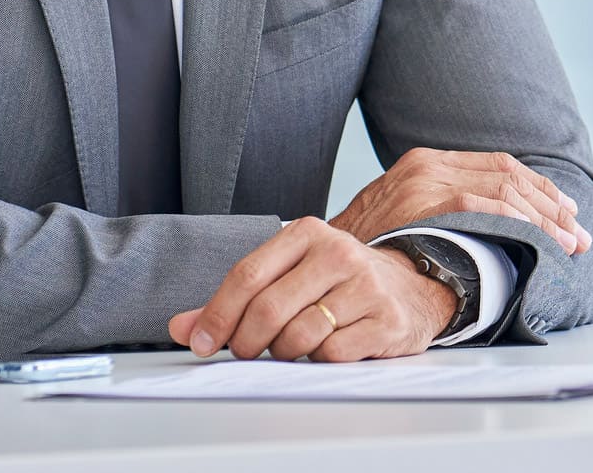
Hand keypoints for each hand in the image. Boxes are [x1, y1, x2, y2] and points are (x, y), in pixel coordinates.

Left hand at [169, 216, 457, 361]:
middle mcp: (338, 253)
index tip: (202, 342)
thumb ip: (234, 300)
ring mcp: (365, 286)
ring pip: (298, 335)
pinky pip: (331, 354)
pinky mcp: (385, 320)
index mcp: (308, 233)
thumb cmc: (338, 282)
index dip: (218, 313)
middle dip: (245, 341)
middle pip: (269, 308)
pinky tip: (323, 347)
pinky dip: (317, 360)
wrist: (410, 287)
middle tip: (242, 352)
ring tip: (287, 348)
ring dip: (282, 353)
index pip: (248, 274)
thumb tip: (182, 328)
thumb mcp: (289, 275)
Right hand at [330, 147, 591, 254]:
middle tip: (578, 236)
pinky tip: (541, 244)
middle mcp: (429, 165)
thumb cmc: (365, 248)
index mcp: (426, 162)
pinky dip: (521, 225)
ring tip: (569, 245)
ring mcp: (427, 182)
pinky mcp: (427, 203)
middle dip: (551, 207)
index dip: (538, 190)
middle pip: (509, 177)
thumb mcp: (401, 215)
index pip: (498, 166)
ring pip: (506, 192)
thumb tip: (489, 224)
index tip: (565, 212)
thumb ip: (439, 210)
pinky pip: (487, 209)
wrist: (324, 258)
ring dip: (546, 220)